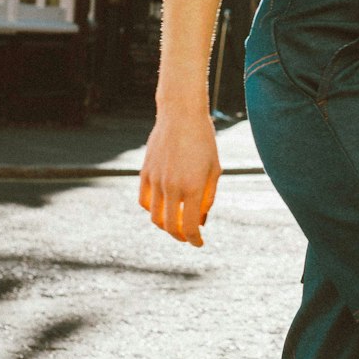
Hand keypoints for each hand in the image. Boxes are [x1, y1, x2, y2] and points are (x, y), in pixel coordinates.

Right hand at [138, 107, 220, 247]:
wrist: (181, 115)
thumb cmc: (204, 141)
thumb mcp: (214, 169)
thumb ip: (208, 196)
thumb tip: (200, 220)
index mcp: (193, 187)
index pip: (191, 226)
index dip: (195, 240)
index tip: (199, 243)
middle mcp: (172, 187)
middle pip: (170, 227)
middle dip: (180, 237)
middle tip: (188, 237)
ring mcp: (156, 180)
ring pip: (155, 217)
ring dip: (165, 226)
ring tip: (175, 223)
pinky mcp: (145, 173)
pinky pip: (144, 201)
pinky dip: (152, 210)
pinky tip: (162, 207)